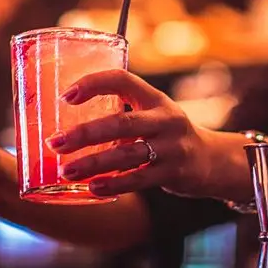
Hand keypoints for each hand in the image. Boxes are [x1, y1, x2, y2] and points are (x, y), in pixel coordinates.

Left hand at [47, 69, 218, 197]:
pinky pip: (139, 180)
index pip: (123, 79)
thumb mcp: (152, 115)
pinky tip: (92, 188)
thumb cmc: (166, 136)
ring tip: (67, 170)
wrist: (211, 160)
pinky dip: (114, 184)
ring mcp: (172, 146)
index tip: (66, 96)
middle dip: (85, 133)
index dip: (94, 84)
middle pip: (121, 122)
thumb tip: (66, 125)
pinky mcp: (174, 172)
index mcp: (155, 98)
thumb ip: (120, 116)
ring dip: (94, 163)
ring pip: (127, 154)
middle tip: (56, 143)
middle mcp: (166, 119)